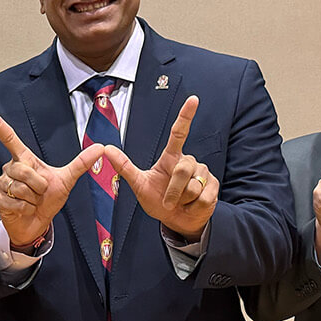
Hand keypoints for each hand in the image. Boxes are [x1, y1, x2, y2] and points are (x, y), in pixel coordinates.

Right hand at [0, 108, 102, 246]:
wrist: (37, 223)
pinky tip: (25, 209)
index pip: (9, 139)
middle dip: (39, 185)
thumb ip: (81, 163)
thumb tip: (101, 147)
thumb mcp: (66, 179)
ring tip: (32, 201)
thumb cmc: (48, 199)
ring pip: (20, 188)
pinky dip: (26, 209)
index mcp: (24, 159)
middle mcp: (10, 168)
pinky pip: (15, 203)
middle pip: (23, 171)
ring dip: (33, 199)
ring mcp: (2, 184)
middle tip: (41, 192)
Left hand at [103, 96, 213, 240]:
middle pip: (182, 170)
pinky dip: (193, 207)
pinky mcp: (214, 187)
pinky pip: (203, 197)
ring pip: (193, 186)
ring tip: (181, 202)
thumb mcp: (138, 185)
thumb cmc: (157, 201)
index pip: (179, 133)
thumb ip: (124, 167)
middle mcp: (189, 161)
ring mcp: (203, 173)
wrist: (176, 220)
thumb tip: (106, 149)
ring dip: (183, 200)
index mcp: (171, 157)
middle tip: (167, 202)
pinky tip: (191, 206)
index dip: (186, 116)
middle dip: (173, 191)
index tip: (193, 99)